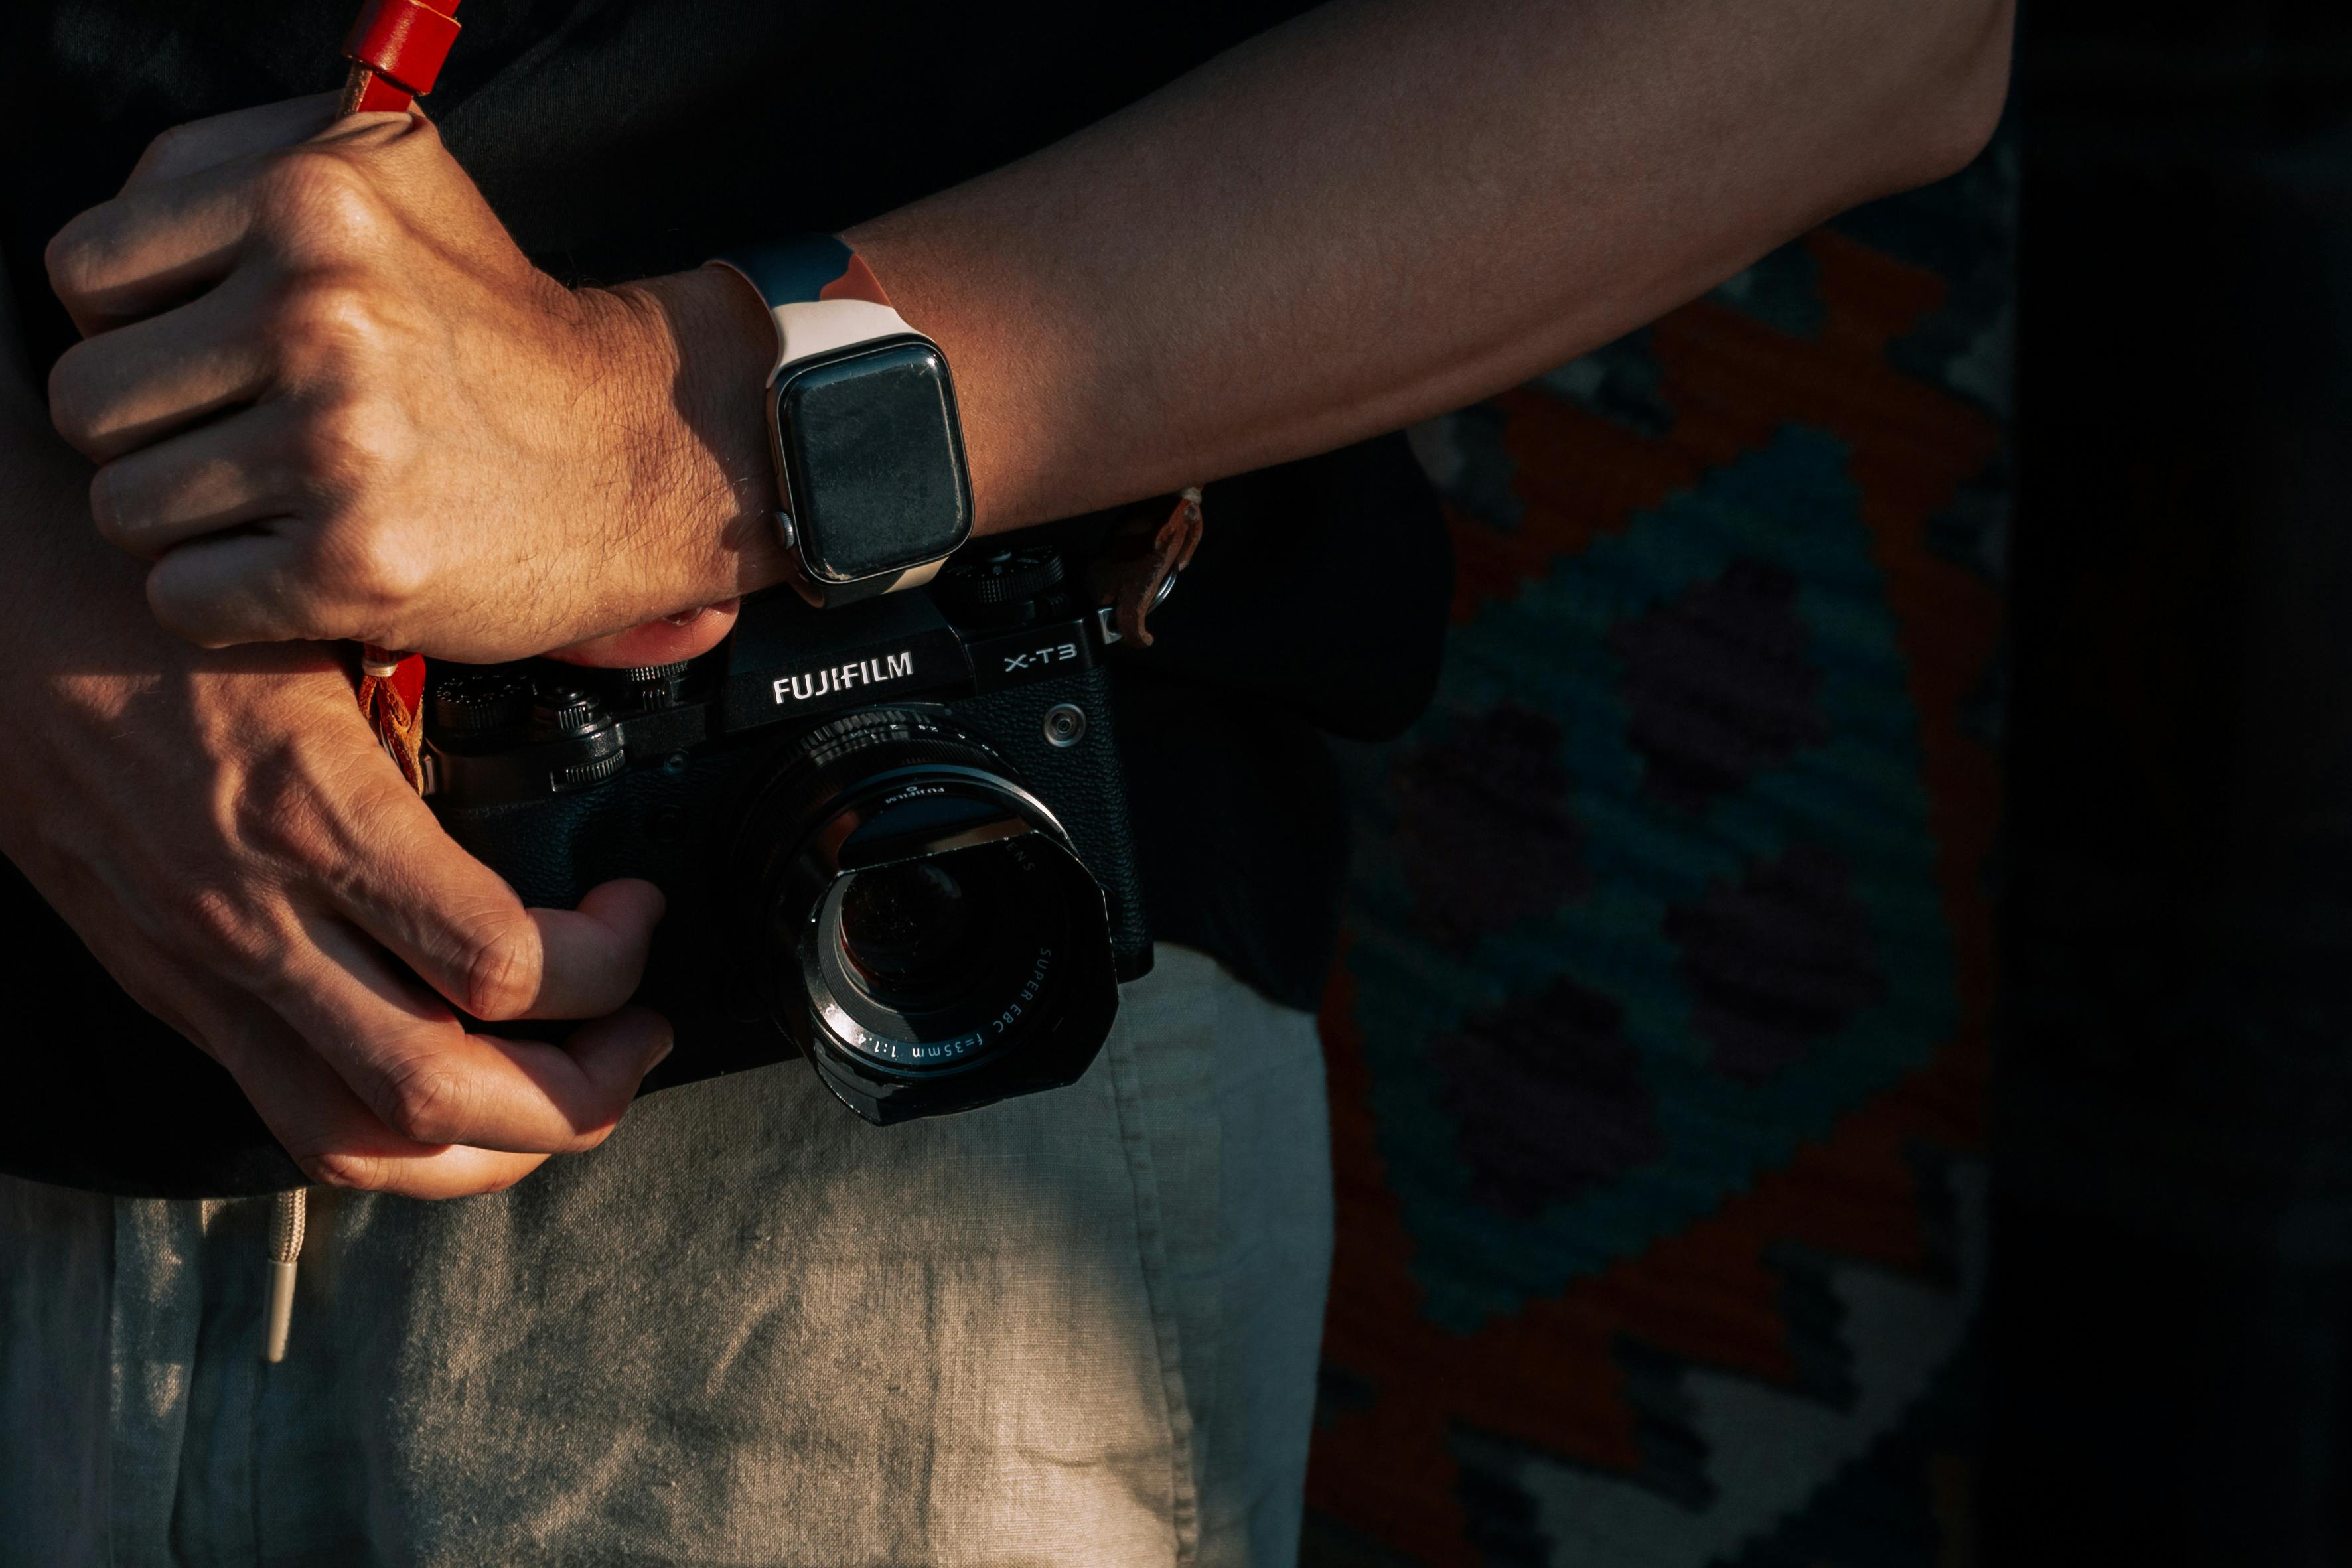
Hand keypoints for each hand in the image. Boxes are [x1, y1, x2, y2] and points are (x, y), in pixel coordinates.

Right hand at [0, 422, 677, 1197]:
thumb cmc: (168, 595)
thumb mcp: (329, 618)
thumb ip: (444, 679)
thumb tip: (632, 655)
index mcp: (312, 808)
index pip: (496, 962)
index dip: (606, 962)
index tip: (638, 908)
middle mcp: (252, 915)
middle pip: (436, 1094)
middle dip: (574, 1096)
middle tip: (640, 1033)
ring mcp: (198, 970)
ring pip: (355, 1142)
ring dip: (489, 1148)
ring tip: (571, 1088)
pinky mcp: (166, 989)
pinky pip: (290, 1109)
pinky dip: (394, 1129)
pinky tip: (460, 1077)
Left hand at [42, 96, 781, 662]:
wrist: (650, 453)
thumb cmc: (500, 333)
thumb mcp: (393, 188)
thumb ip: (239, 176)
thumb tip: (113, 261)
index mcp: (311, 197)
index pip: (86, 275)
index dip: (135, 327)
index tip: (210, 355)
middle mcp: (320, 309)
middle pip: (93, 401)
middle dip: (156, 434)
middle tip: (248, 441)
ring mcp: (337, 442)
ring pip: (127, 507)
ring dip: (192, 523)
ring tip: (285, 504)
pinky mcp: (354, 563)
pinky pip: (184, 598)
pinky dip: (232, 601)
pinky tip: (305, 566)